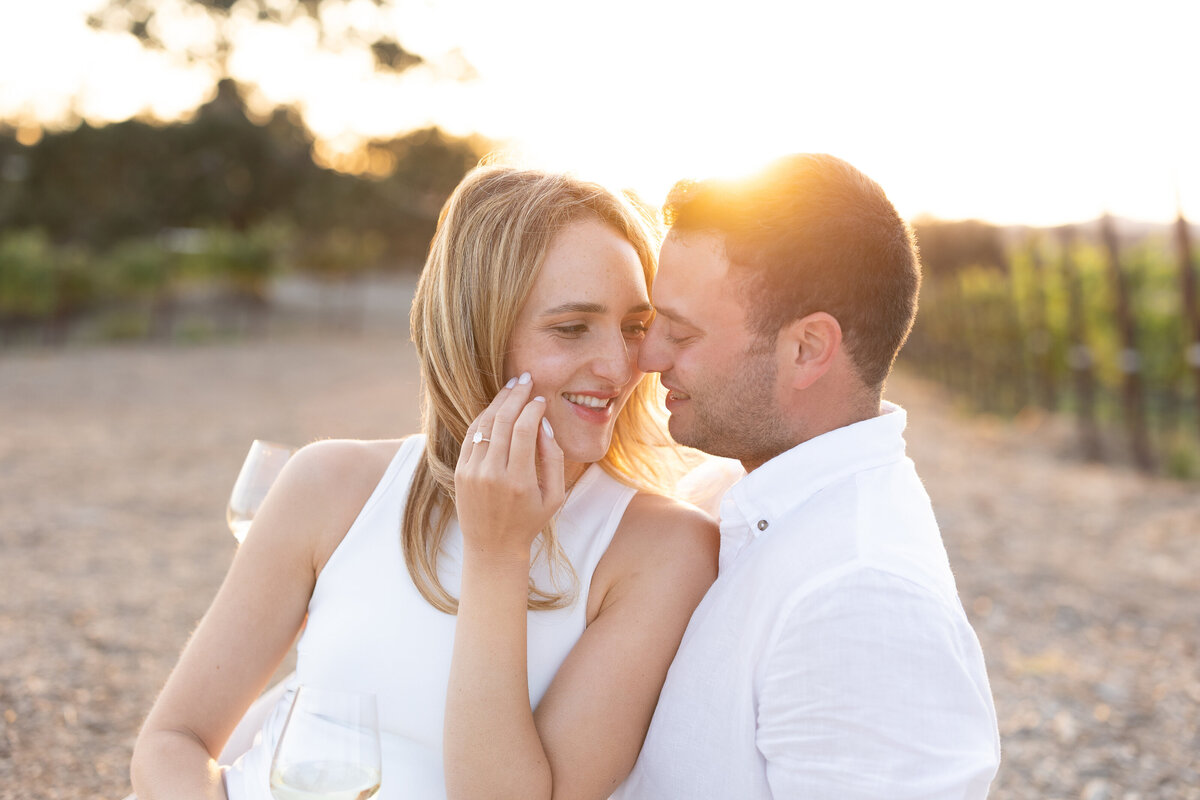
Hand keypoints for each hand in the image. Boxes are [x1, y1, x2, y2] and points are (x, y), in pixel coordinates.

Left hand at [454, 372, 565, 560]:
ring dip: (498, 401)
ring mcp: (472, 472)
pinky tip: (496, 406)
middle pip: (502, 421)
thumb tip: (544, 424)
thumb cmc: (529, 521)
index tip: (541, 400)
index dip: (533, 409)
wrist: (492, 547)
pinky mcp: (460, 472)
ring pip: (484, 425)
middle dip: (516, 395)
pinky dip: (483, 417)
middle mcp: (492, 474)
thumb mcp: (555, 496)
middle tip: (526, 378)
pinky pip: (471, 435)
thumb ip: (554, 459)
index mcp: (519, 481)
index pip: (524, 430)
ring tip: (512, 386)